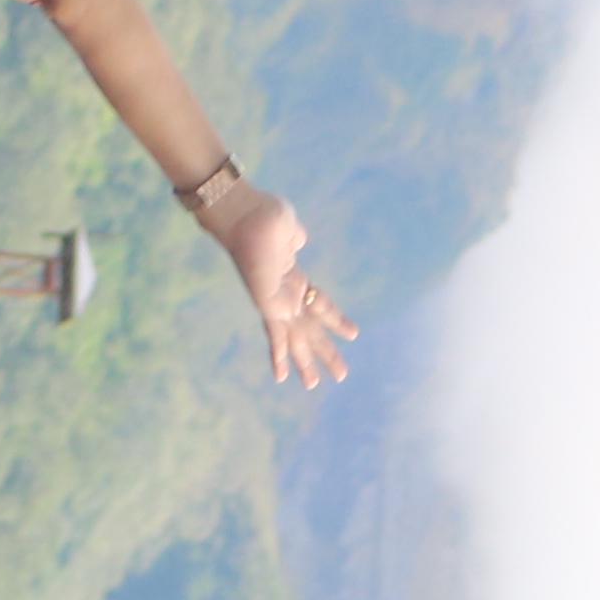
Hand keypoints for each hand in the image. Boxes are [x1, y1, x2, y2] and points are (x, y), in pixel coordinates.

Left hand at [206, 179, 356, 387]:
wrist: (246, 214)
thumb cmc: (263, 215)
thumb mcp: (288, 229)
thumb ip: (293, 237)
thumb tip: (296, 238)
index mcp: (293, 278)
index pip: (320, 304)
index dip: (336, 319)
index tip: (353, 333)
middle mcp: (285, 294)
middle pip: (310, 330)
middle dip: (325, 352)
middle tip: (341, 375)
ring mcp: (276, 301)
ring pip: (296, 339)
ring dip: (306, 363)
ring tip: (314, 386)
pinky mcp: (267, 305)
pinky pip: (275, 335)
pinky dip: (278, 356)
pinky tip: (280, 377)